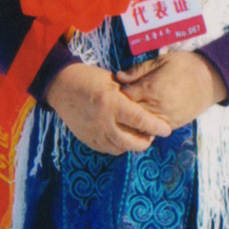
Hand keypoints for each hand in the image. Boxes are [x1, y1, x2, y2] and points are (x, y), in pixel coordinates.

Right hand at [44, 63, 172, 155]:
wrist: (61, 86)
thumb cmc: (89, 78)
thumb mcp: (112, 81)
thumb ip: (129, 95)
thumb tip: (147, 107)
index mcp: (112, 103)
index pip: (140, 120)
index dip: (156, 127)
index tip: (167, 130)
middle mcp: (103, 121)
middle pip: (131, 142)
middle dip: (146, 141)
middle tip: (152, 135)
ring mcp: (94, 132)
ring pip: (120, 148)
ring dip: (132, 145)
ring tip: (138, 137)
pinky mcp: (87, 138)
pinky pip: (107, 149)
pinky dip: (118, 146)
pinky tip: (122, 138)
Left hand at [115, 51, 226, 131]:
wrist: (211, 79)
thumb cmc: (185, 65)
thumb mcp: (160, 61)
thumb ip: (138, 70)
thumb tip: (118, 76)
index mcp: (150, 88)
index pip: (123, 97)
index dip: (116, 94)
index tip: (113, 91)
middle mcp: (155, 106)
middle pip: (128, 114)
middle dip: (121, 110)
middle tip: (115, 105)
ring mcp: (164, 117)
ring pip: (139, 126)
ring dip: (131, 122)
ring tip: (125, 116)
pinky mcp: (172, 125)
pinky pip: (153, 131)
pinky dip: (144, 128)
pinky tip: (140, 123)